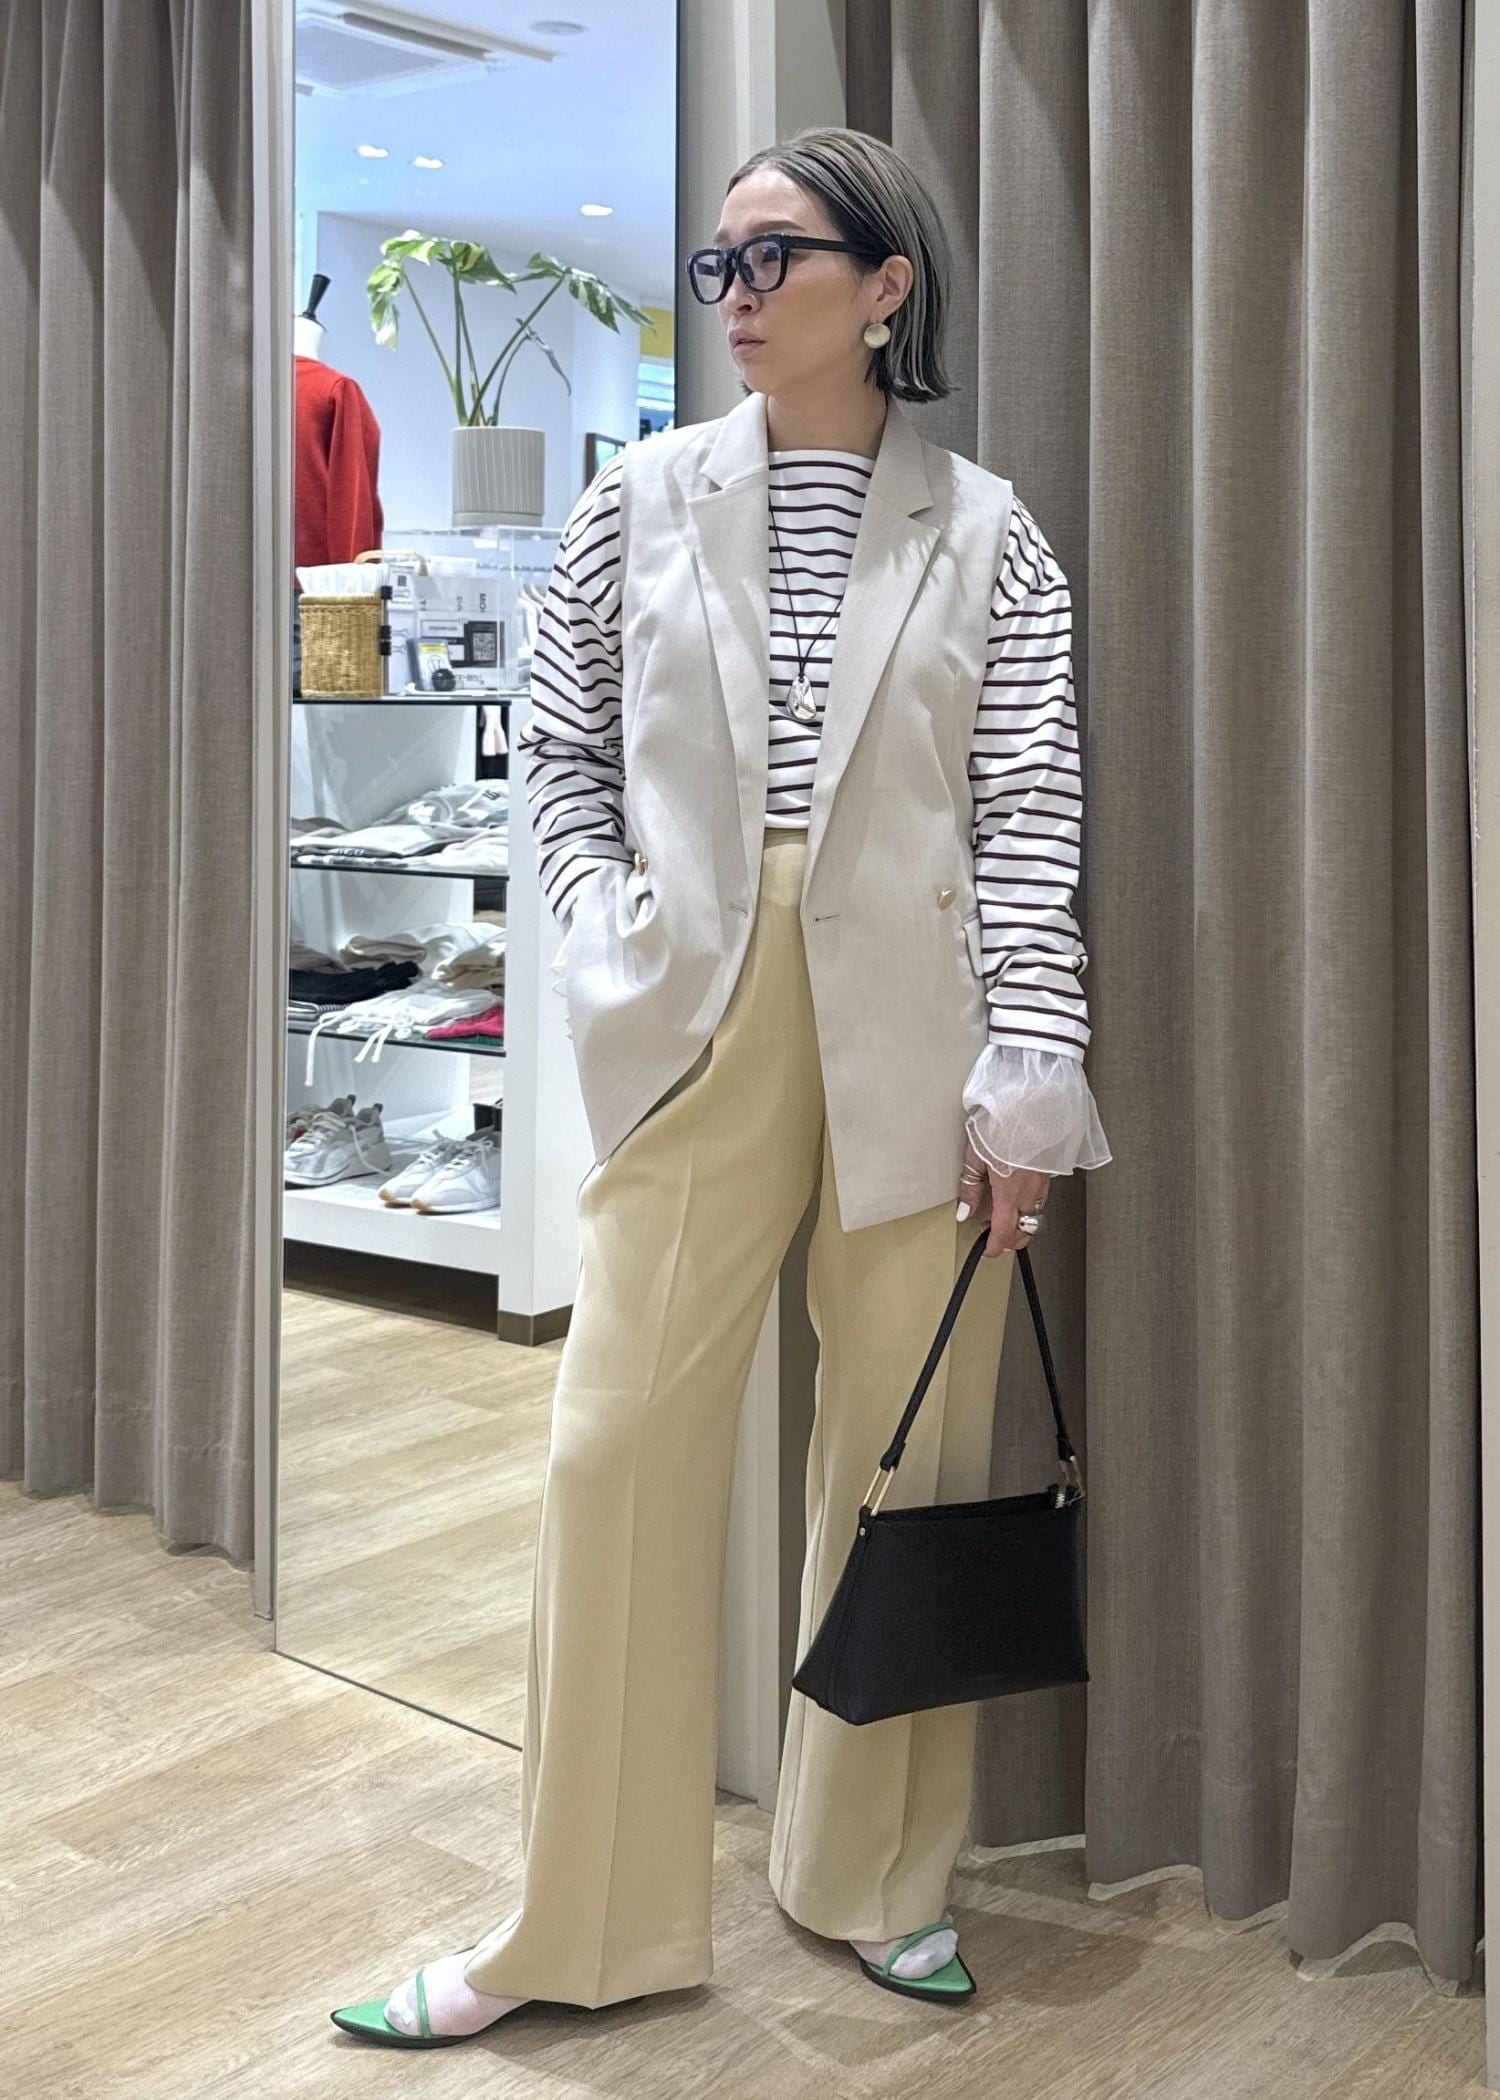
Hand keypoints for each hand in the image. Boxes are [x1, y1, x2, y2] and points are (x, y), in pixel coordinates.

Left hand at [955, 1136, 1050, 1257]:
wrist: (1031, 1103)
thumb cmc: (1003, 1124)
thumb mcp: (975, 1156)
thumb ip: (970, 1187)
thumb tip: (965, 1212)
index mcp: (1010, 1192)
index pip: (1004, 1232)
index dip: (995, 1247)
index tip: (986, 1251)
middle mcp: (1030, 1191)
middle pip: (1024, 1231)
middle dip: (1009, 1241)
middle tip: (992, 1237)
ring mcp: (1042, 1182)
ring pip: (1034, 1216)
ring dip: (1020, 1224)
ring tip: (1001, 1216)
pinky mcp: (1048, 1170)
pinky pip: (1040, 1199)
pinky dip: (1029, 1207)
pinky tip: (1017, 1196)